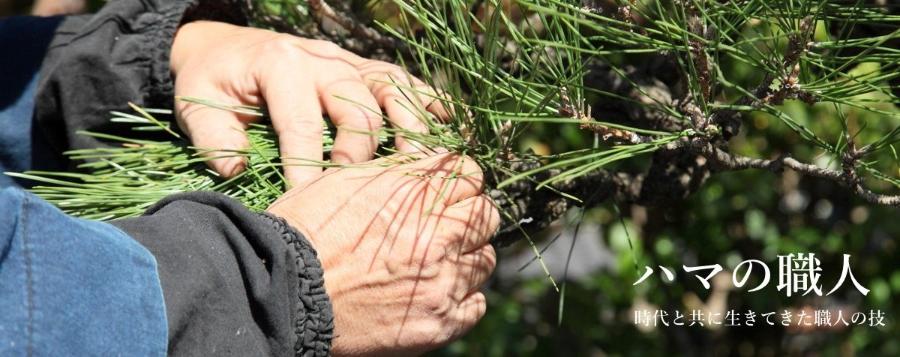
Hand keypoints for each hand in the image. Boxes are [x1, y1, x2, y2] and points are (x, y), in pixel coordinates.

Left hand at [170, 21, 449, 186]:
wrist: (228, 46)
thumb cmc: (216, 82)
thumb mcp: (197, 104)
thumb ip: (212, 136)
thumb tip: (238, 169)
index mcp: (282, 68)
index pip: (303, 123)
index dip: (308, 168)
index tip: (310, 206)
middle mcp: (323, 60)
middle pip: (359, 107)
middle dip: (363, 154)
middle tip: (363, 194)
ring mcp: (349, 61)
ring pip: (392, 90)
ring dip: (411, 128)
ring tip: (424, 167)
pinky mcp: (365, 67)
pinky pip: (403, 80)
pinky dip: (428, 101)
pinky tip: (448, 127)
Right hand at [267, 153, 498, 355]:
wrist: (283, 294)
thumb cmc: (302, 234)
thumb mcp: (343, 181)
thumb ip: (394, 172)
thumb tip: (426, 165)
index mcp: (413, 193)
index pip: (470, 173)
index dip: (460, 182)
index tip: (450, 193)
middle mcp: (436, 233)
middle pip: (487, 214)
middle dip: (469, 218)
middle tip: (446, 229)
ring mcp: (441, 280)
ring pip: (485, 260)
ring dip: (467, 259)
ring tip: (437, 265)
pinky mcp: (439, 321)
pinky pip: (476, 305)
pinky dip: (462, 299)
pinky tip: (435, 295)